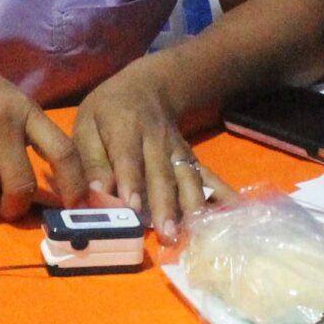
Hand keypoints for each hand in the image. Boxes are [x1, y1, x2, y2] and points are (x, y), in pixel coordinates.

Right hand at [0, 26, 86, 217]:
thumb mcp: (3, 99)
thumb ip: (23, 133)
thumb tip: (36, 186)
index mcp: (25, 109)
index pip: (63, 151)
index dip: (75, 184)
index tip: (76, 206)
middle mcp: (2, 120)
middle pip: (21, 185)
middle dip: (14, 207)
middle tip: (5, 208)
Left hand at [73, 60, 219, 238]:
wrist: (147, 87)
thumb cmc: (107, 112)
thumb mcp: (86, 126)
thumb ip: (91, 161)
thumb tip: (96, 194)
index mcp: (125, 129)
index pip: (128, 157)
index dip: (131, 182)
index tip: (132, 208)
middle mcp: (156, 141)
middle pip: (162, 174)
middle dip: (166, 205)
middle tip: (167, 236)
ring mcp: (179, 151)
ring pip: (188, 178)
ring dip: (193, 207)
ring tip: (195, 235)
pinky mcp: (192, 160)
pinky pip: (209, 177)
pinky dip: (224, 195)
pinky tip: (237, 213)